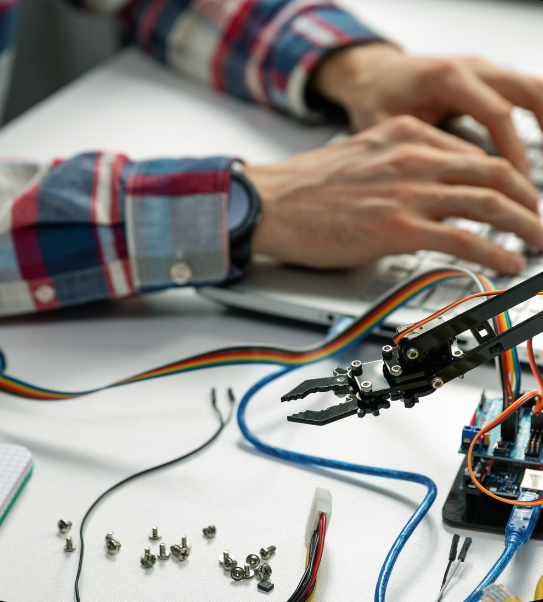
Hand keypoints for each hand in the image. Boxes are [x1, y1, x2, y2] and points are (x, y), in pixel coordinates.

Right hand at [246, 116, 541, 272]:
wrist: (271, 202)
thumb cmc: (306, 187)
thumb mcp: (362, 158)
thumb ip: (400, 168)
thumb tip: (424, 194)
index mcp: (407, 136)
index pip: (475, 153)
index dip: (507, 177)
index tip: (516, 195)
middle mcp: (415, 157)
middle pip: (495, 173)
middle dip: (529, 199)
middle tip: (540, 219)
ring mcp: (409, 192)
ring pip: (490, 202)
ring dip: (525, 224)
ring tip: (539, 241)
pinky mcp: (398, 228)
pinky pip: (463, 238)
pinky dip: (495, 251)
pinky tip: (509, 261)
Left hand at [311, 44, 542, 175]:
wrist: (372, 75)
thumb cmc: (376, 100)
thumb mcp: (389, 130)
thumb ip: (419, 153)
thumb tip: (447, 191)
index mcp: (447, 78)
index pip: (498, 114)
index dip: (512, 152)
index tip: (516, 184)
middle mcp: (470, 67)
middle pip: (528, 91)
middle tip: (535, 178)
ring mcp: (482, 69)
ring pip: (532, 87)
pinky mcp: (486, 78)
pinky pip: (523, 92)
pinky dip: (538, 116)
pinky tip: (539, 145)